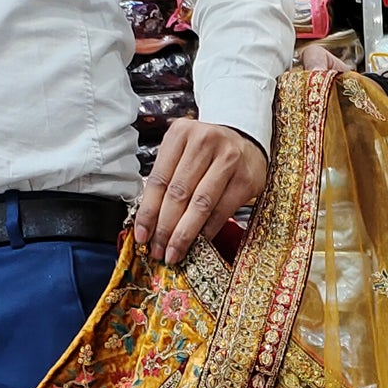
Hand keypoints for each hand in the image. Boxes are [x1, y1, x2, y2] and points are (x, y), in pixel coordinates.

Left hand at [134, 120, 268, 264]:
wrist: (246, 139)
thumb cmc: (208, 150)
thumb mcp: (183, 151)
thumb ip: (168, 177)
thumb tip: (150, 221)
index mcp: (181, 134)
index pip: (159, 179)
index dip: (148, 211)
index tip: (142, 236)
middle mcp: (204, 143)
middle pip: (178, 194)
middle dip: (165, 228)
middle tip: (158, 250)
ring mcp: (228, 160)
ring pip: (200, 205)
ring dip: (184, 234)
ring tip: (174, 252)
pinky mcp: (245, 179)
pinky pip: (221, 211)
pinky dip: (207, 231)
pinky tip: (198, 243)